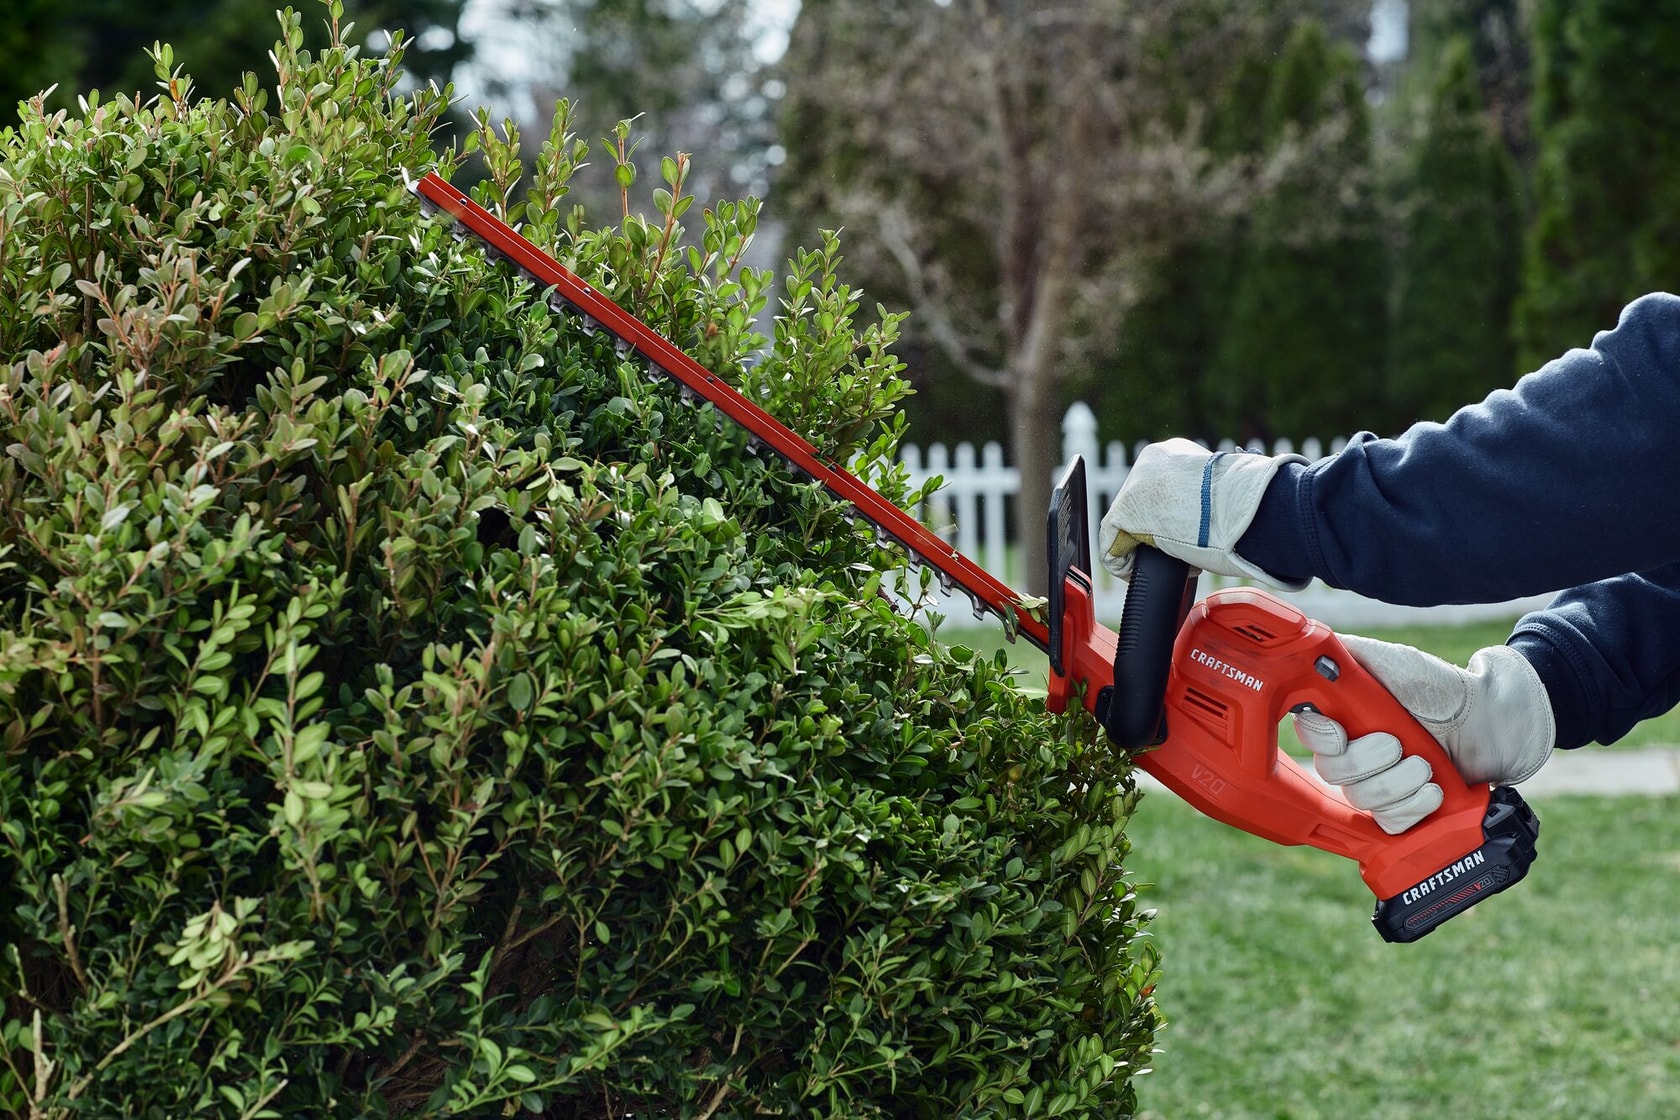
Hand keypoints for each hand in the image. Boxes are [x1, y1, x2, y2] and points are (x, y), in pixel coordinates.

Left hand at [1097, 438, 1307, 587]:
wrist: (1245, 507)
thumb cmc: (1246, 504)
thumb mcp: (1220, 491)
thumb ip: (1202, 497)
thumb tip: (1202, 518)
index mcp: (1174, 453)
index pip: (1157, 489)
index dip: (1167, 517)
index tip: (1186, 535)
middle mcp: (1149, 462)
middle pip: (1138, 505)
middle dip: (1154, 532)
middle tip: (1179, 552)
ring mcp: (1133, 485)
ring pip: (1124, 524)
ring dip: (1143, 548)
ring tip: (1168, 562)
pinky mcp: (1123, 511)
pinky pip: (1111, 545)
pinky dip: (1124, 563)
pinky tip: (1141, 572)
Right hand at [1293, 635, 1555, 833]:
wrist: (1493, 721)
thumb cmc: (1441, 687)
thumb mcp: (1392, 661)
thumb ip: (1346, 655)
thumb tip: (1305, 651)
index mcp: (1344, 716)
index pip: (1309, 735)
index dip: (1320, 739)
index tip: (1341, 734)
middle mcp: (1353, 751)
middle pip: (1332, 772)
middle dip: (1369, 761)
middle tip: (1399, 744)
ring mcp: (1377, 783)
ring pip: (1362, 799)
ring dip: (1398, 783)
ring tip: (1427, 766)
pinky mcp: (1402, 808)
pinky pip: (1389, 822)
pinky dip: (1413, 808)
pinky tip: (1433, 792)